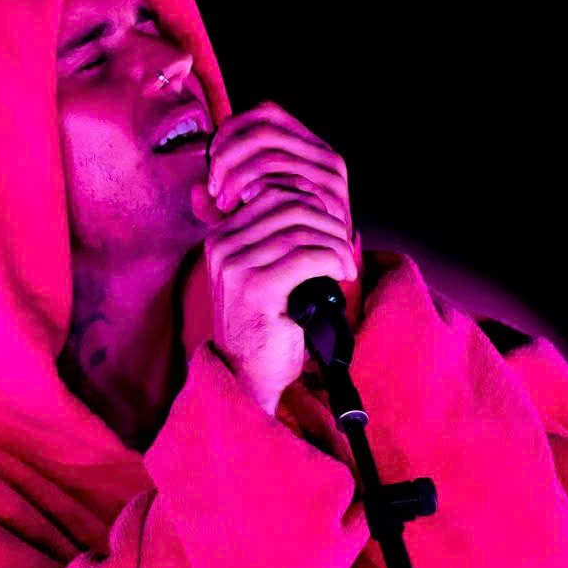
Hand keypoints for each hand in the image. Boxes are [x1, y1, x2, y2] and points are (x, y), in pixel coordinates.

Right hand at [191, 100, 355, 412]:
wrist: (248, 374)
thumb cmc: (263, 325)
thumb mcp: (261, 272)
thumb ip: (273, 237)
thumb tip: (307, 195)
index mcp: (221, 237)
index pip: (275, 193)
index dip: (314, 205)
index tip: (331, 231)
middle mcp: (223, 247)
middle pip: (291, 206)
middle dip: (329, 223)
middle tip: (345, 249)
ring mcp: (236, 268)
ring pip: (302, 230)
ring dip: (336, 245)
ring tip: (347, 266)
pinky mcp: (257, 289)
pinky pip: (307, 257)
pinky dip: (334, 261)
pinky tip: (342, 276)